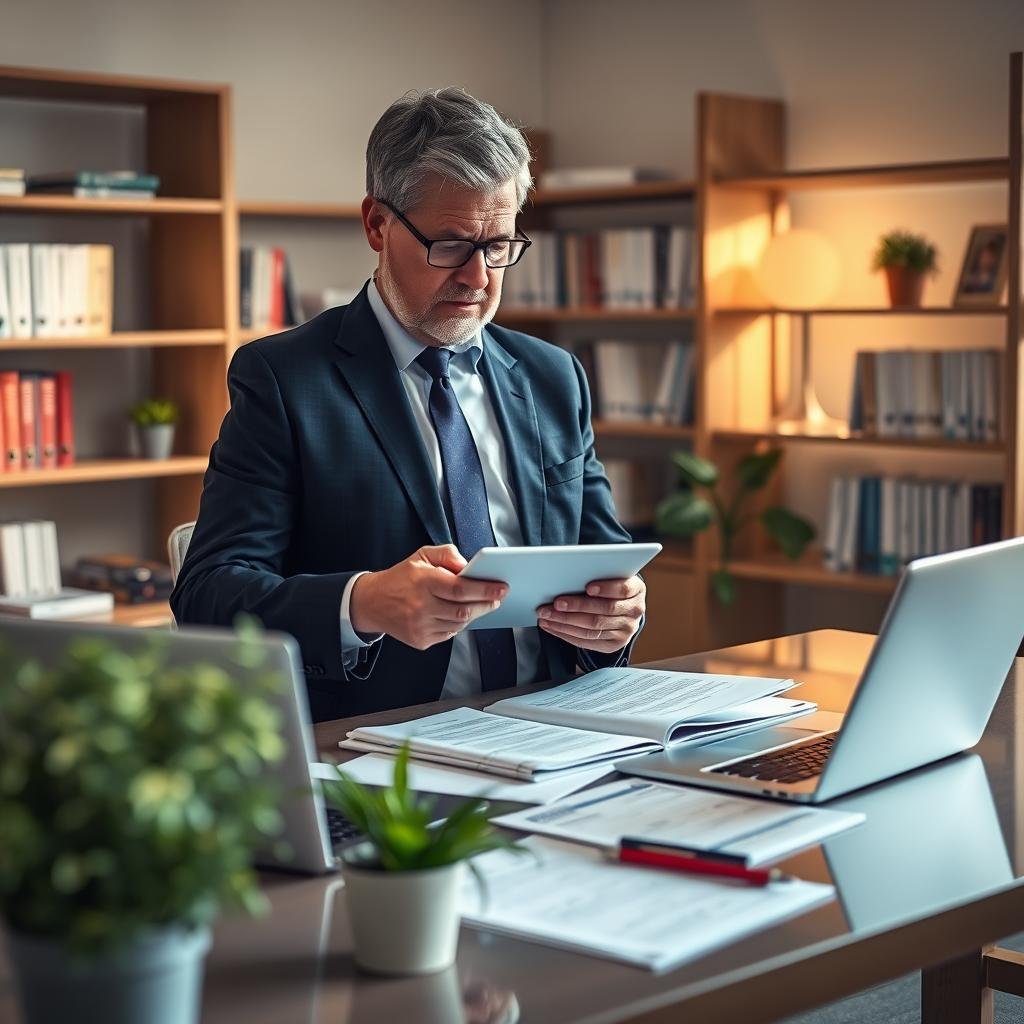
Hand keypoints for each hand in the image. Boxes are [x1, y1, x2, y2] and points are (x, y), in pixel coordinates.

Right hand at [350, 544, 506, 650]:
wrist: (372, 602)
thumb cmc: (402, 577)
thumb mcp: (422, 555)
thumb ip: (448, 554)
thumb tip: (469, 566)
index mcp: (422, 581)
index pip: (460, 588)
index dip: (484, 590)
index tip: (501, 588)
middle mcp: (420, 606)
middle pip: (463, 610)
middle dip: (485, 604)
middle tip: (497, 598)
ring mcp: (419, 626)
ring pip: (458, 624)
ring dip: (472, 615)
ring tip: (478, 604)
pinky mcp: (420, 640)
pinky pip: (448, 634)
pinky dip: (457, 625)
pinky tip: (456, 614)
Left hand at [537, 575, 645, 653]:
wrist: (623, 608)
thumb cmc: (611, 587)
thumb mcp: (612, 576)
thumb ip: (597, 575)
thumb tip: (568, 576)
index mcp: (637, 589)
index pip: (623, 589)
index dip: (606, 588)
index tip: (588, 587)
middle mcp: (635, 611)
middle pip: (604, 610)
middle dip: (576, 607)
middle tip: (555, 604)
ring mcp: (626, 630)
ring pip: (593, 627)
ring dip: (566, 622)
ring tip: (547, 616)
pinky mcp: (615, 644)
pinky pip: (588, 641)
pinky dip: (567, 634)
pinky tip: (553, 627)